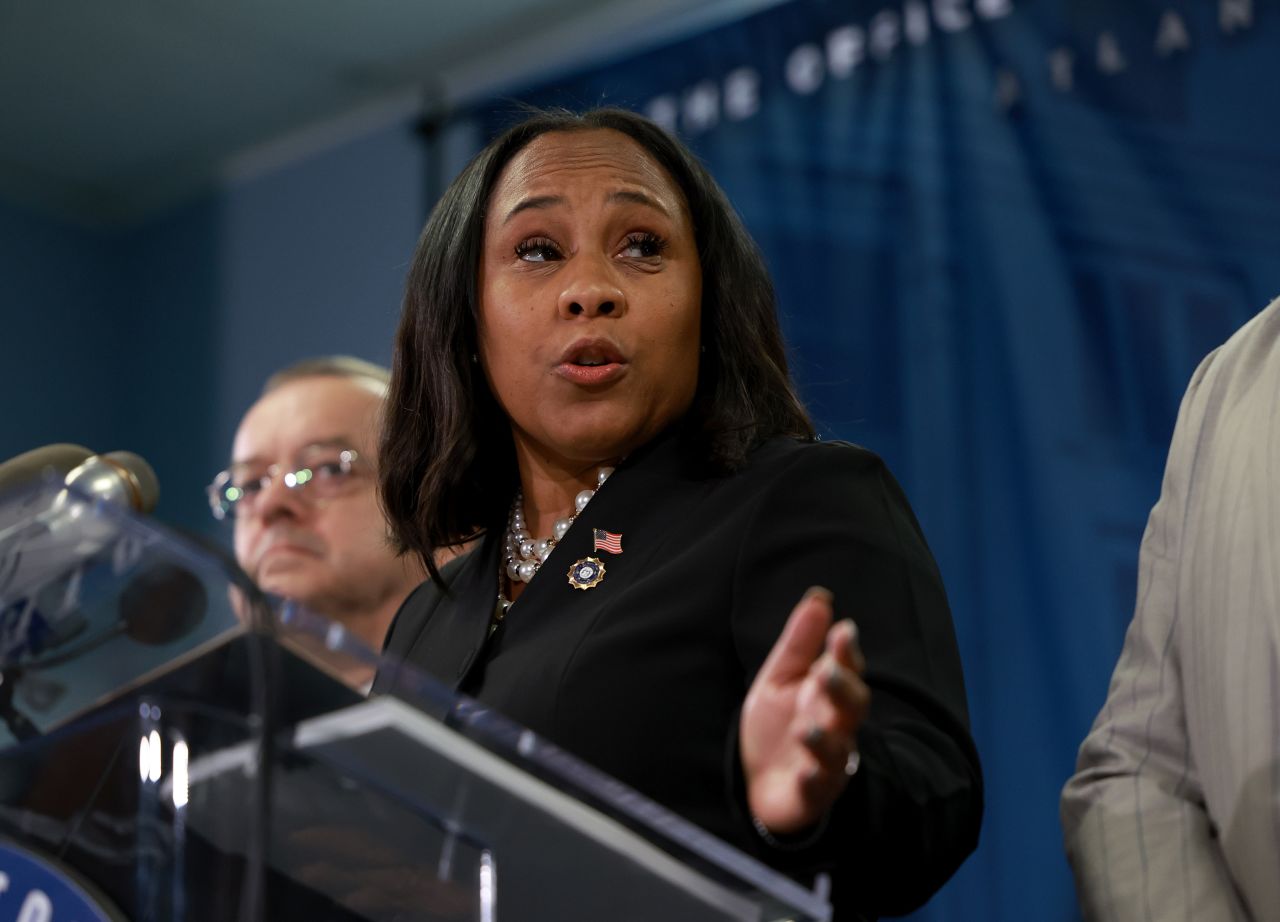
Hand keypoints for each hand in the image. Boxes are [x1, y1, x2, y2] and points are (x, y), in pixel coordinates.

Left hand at [739, 586, 868, 836]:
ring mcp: (826, 761)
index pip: (847, 669)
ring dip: (824, 738)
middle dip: (842, 689)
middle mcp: (835, 726)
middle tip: (827, 672)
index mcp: (828, 694)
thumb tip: (820, 596)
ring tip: (806, 726)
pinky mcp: (811, 793)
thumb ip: (800, 642)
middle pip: (852, 707)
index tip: (842, 631)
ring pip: (836, 749)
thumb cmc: (777, 725)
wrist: (760, 782)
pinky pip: (817, 787)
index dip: (846, 652)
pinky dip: (811, 779)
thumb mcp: (780, 678)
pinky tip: (803, 771)